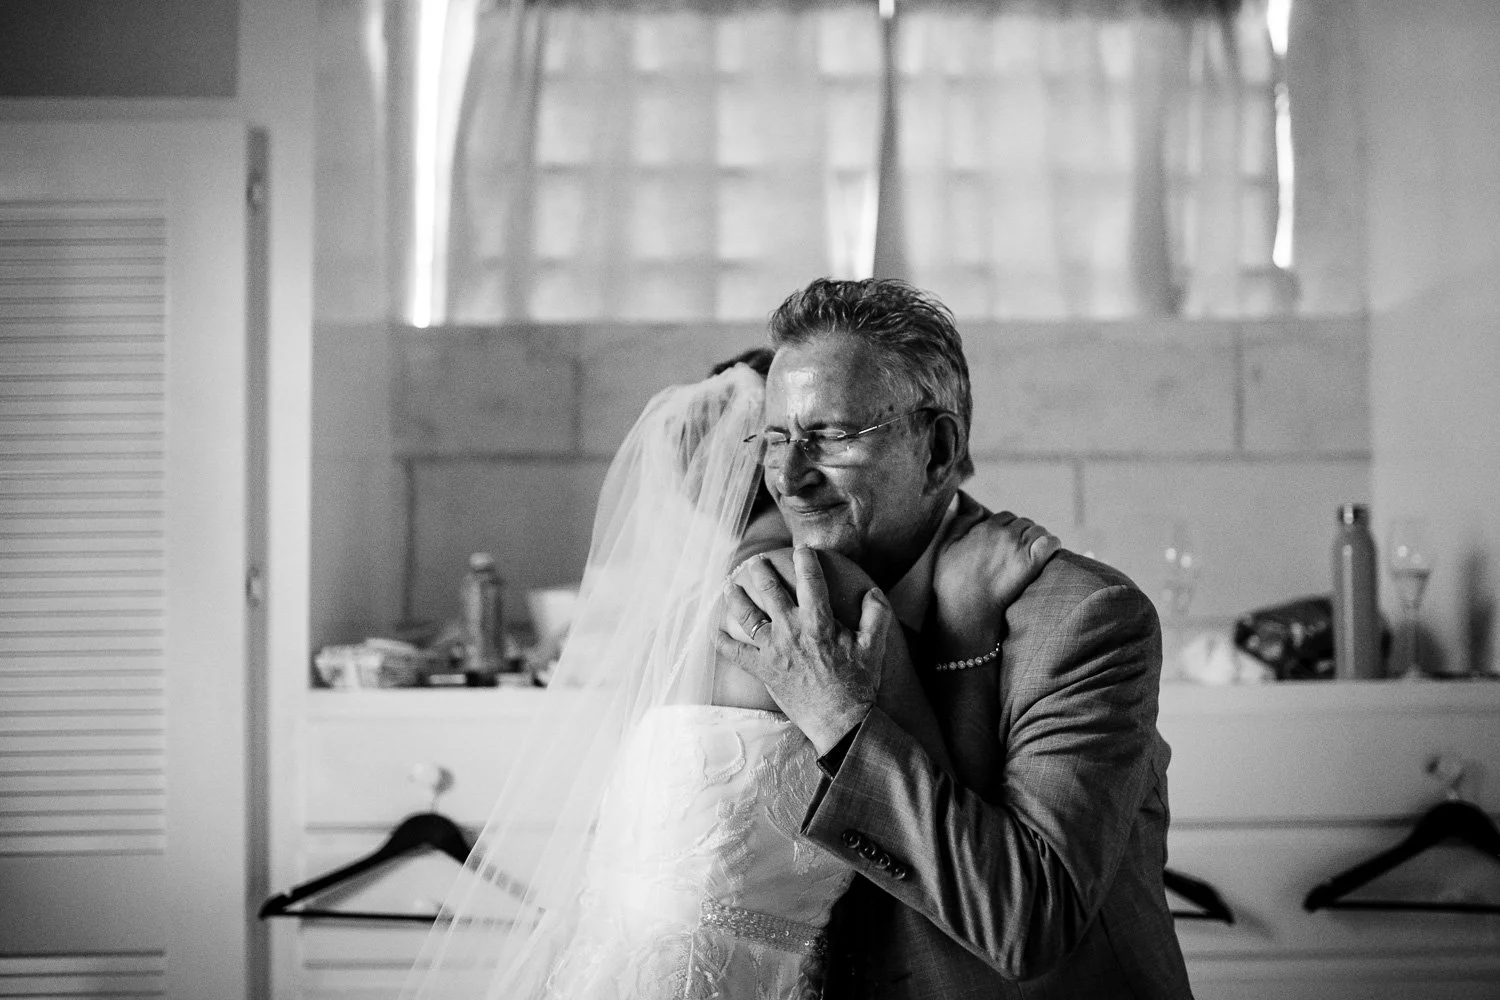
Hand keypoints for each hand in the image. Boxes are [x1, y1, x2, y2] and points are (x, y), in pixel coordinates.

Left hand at [715, 547, 891, 754]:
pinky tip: (713, 632)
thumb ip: (876, 615)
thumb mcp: (875, 646)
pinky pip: (735, 654)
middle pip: (770, 590)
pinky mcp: (762, 670)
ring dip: (736, 598)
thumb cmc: (859, 685)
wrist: (841, 722)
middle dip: (761, 571)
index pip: (810, 580)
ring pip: (747, 616)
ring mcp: (773, 651)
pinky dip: (721, 642)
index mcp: (819, 623)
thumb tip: (871, 592)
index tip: (801, 550)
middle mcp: (791, 631)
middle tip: (756, 561)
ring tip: (729, 586)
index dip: (805, 560)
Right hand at [931, 507, 1060, 654]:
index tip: (1006, 543)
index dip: (1007, 529)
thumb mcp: (945, 547)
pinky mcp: (1033, 563)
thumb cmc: (952, 583)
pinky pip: (1051, 542)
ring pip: (1039, 531)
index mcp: (985, 528)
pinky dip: (1052, 546)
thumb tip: (976, 507)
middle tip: (1019, 552)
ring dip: (1037, 540)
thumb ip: (961, 523)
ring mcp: (1019, 547)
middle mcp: (1004, 533)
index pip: (1006, 517)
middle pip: (1024, 523)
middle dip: (1023, 534)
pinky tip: (1047, 555)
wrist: (965, 611)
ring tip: (1032, 555)